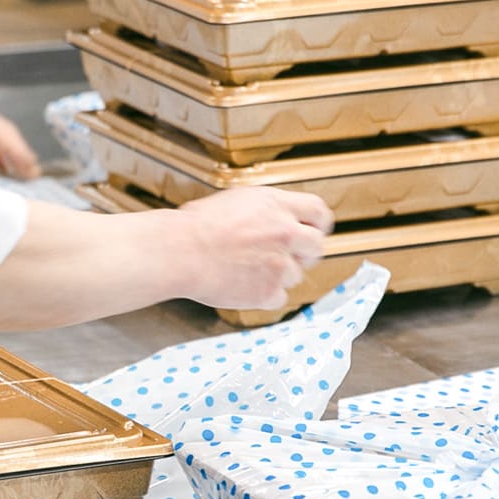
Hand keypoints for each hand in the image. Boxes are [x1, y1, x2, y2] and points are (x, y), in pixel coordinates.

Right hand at [163, 187, 333, 310]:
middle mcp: (285, 232)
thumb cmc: (195, 226)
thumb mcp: (236, 201)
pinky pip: (279, 297)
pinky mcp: (269, 291)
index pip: (318, 211)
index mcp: (276, 205)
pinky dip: (264, 295)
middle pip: (317, 246)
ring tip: (247, 269)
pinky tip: (243, 285)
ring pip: (296, 275)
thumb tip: (277, 218)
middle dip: (305, 253)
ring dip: (278, 275)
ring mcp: (280, 264)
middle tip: (287, 256)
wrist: (179, 251)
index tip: (313, 230)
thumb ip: (265, 210)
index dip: (318, 223)